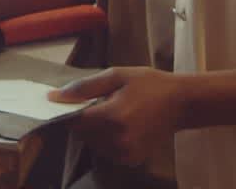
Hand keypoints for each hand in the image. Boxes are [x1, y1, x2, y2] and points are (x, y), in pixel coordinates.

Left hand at [47, 67, 188, 167]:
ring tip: (114, 112)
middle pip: (82, 133)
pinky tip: (120, 125)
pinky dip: (106, 139)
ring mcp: (126, 153)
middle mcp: (118, 139)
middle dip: (84, 118)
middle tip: (102, 102)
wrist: (181, 103)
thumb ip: (83, 87)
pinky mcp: (132, 159)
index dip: (69, 111)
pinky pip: (106, 150)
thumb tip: (54, 97)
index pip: (74, 121)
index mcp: (113, 116)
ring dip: (94, 129)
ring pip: (92, 143)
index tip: (74, 101)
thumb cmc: (149, 84)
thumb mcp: (115, 76)